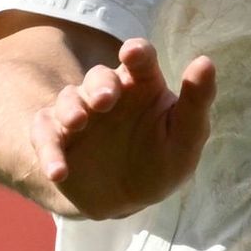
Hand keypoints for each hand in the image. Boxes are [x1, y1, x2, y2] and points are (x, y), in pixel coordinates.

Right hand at [24, 39, 217, 221]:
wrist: (128, 198)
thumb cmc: (163, 160)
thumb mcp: (186, 137)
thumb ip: (197, 102)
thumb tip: (205, 61)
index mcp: (141, 84)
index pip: (139, 58)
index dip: (136, 52)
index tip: (133, 53)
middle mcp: (107, 93)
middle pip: (100, 77)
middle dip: (100, 84)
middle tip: (105, 99)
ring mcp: (79, 114)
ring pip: (68, 100)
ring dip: (70, 109)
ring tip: (77, 122)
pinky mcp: (56, 139)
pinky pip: (45, 138)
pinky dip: (49, 153)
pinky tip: (58, 172)